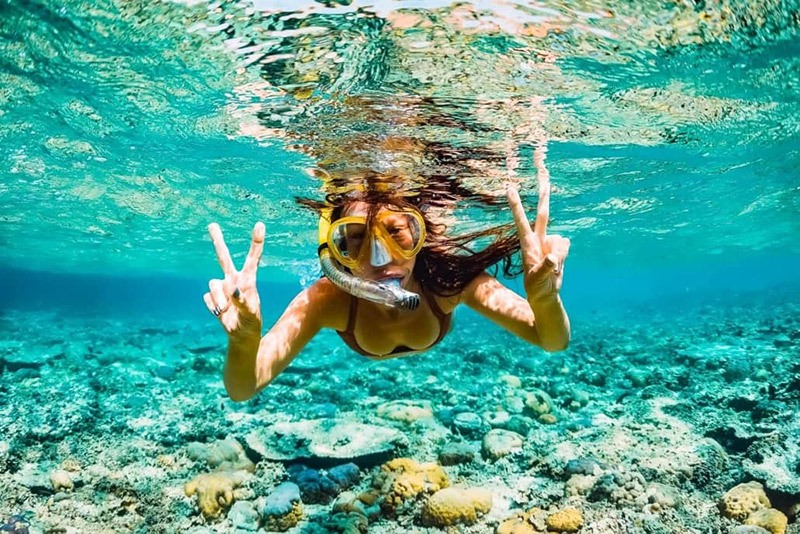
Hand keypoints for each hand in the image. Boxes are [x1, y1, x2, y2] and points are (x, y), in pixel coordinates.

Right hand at [203, 222, 264, 339]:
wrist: (241, 334)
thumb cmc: (251, 321)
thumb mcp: (251, 313)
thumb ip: (244, 301)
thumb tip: (233, 289)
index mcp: (248, 279)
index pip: (253, 258)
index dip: (256, 242)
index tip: (260, 225)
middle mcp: (233, 279)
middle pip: (223, 257)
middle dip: (217, 241)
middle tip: (212, 225)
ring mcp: (222, 288)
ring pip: (213, 284)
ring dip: (219, 299)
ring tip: (226, 310)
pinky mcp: (212, 297)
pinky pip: (207, 298)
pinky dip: (214, 307)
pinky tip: (221, 312)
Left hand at [506, 167, 569, 301]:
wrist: (546, 296)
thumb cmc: (537, 289)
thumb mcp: (539, 281)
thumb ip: (545, 268)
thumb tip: (553, 258)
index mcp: (528, 243)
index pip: (521, 220)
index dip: (516, 204)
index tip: (509, 188)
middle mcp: (539, 238)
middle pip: (543, 211)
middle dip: (544, 190)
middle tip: (542, 167)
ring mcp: (550, 242)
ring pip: (561, 241)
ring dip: (559, 257)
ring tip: (551, 271)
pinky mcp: (559, 247)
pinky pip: (566, 246)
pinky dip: (563, 258)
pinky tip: (557, 267)